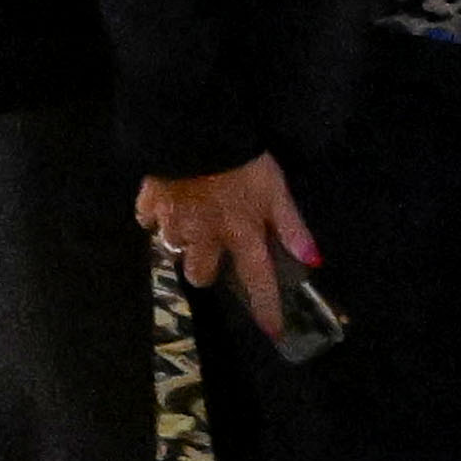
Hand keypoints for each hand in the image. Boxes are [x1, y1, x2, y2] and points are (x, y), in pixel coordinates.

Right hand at [138, 154, 314, 342]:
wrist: (194, 129)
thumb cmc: (243, 162)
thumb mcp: (277, 190)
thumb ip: (293, 226)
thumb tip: (314, 262)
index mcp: (240, 236)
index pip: (258, 280)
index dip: (267, 307)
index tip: (272, 331)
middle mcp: (205, 238)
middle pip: (199, 275)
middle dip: (206, 270)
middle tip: (212, 252)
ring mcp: (174, 222)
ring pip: (172, 249)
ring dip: (182, 243)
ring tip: (188, 227)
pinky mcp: (150, 201)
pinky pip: (147, 220)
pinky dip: (155, 218)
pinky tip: (163, 208)